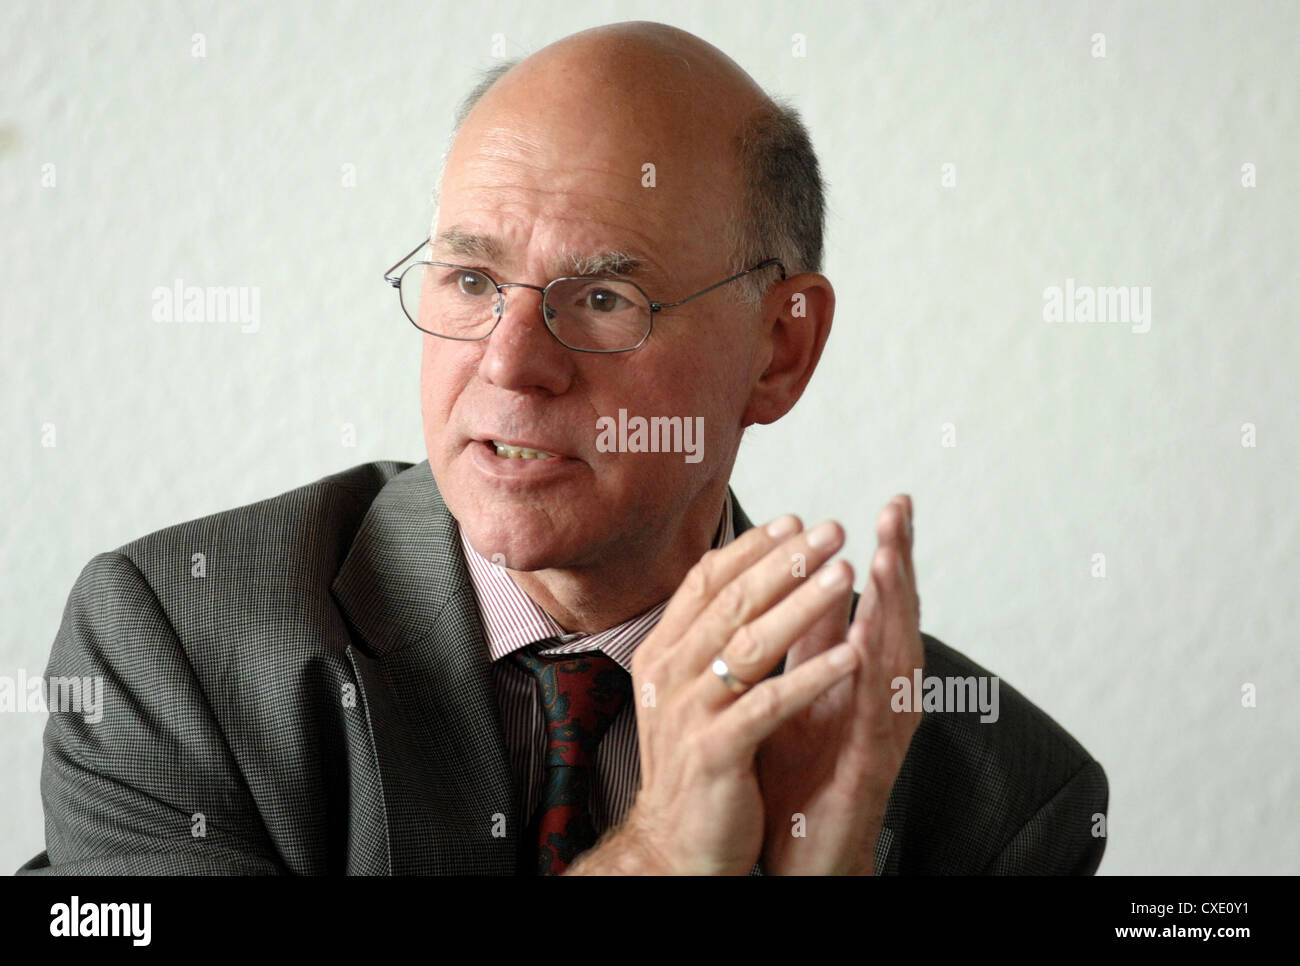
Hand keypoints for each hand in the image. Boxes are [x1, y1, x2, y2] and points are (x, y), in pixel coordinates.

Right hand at [567, 514, 860, 874]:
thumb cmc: (694, 762)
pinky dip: (812, 677)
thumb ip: (707, 636)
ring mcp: (689, 713)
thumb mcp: (690, 688)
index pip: (705, 583)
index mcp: (663, 653)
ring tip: (846, 573)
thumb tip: (738, 574)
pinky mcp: (716, 752)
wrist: (673, 844)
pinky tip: (851, 655)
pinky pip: (769, 705)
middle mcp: (669, 675)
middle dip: (786, 561)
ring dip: (803, 605)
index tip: (795, 522)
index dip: (752, 549)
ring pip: (750, 644)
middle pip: (731, 603)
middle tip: (831, 530)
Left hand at [756, 495, 923, 874]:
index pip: (882, 603)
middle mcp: (883, 698)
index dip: (890, 554)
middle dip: (900, 564)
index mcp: (865, 675)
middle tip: (898, 511)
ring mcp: (881, 731)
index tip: (892, 504)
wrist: (798, 848)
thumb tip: (813, 579)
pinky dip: (874, 675)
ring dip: (893, 608)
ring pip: (895, 658)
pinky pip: (874, 713)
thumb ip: (813, 638)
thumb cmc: (802, 770)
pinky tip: (869, 640)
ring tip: (887, 557)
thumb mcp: (802, 686)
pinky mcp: (868, 765)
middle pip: (899, 620)